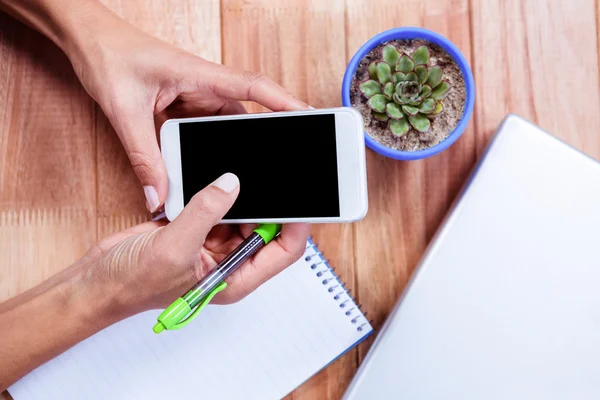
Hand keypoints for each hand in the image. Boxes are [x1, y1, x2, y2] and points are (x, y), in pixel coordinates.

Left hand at [63, 7, 308, 212]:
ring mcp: (197, 98)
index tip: (312, 118)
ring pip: (226, 129)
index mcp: (201, 76)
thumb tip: (157, 195)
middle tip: (280, 166)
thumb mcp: (125, 110)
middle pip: (248, 116)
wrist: (89, 40)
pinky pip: (207, 132)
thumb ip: (143, 156)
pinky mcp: (186, 108)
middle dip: (265, 141)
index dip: (286, 103)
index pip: (255, 88)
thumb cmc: (109, 56)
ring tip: (240, 177)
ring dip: (230, 151)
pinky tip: (205, 169)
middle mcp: (206, 87)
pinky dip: (209, 151)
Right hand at [81, 173, 309, 316]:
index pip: (282, 251)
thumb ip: (205, 212)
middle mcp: (229, 261)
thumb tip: (232, 183)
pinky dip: (218, 191)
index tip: (300, 199)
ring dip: (244, 194)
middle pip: (266, 228)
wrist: (99, 280)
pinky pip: (217, 204)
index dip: (296, 225)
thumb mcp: (175, 248)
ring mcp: (212, 242)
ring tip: (250, 169)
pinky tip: (218, 174)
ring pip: (243, 212)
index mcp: (235, 277)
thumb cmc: (133, 283)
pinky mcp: (196, 227)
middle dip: (271, 203)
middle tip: (277, 173)